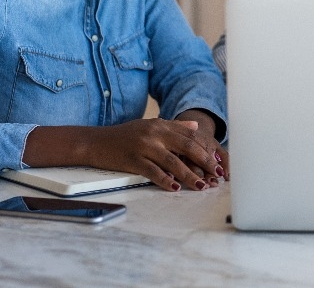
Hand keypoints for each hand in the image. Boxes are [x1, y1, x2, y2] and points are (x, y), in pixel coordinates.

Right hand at [85, 118, 225, 191]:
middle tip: (217, 174)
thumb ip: (174, 126)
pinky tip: (175, 188)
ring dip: (189, 175)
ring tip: (201, 185)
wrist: (96, 141)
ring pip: (173, 162)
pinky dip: (166, 180)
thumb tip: (196, 127)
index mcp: (161, 125)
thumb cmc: (124, 136)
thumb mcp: (150, 125)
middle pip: (186, 147)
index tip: (218, 160)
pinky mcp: (133, 159)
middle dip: (204, 162)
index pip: (190, 136)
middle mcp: (155, 133)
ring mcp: (144, 146)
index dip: (206, 148)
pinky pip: (153, 172)